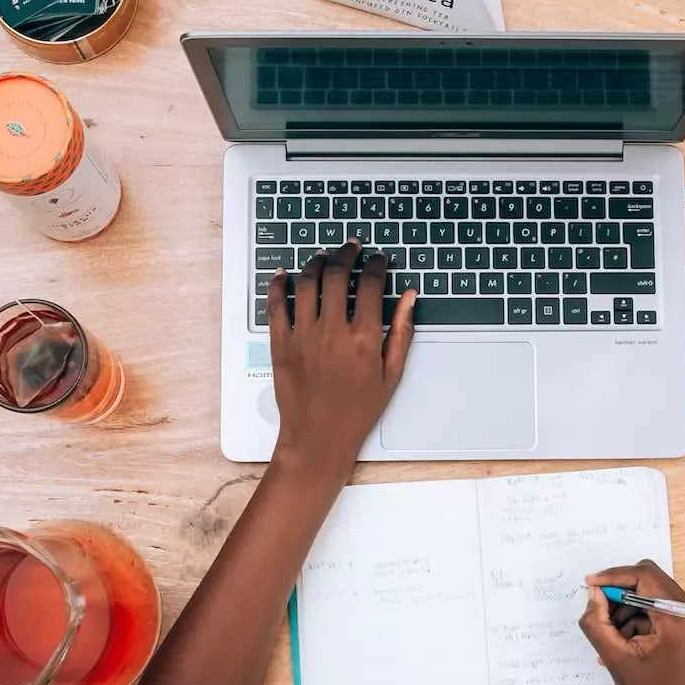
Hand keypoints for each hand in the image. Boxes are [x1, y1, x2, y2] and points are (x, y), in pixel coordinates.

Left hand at [267, 239, 415, 474]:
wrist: (319, 438)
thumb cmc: (358, 411)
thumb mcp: (391, 375)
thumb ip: (402, 332)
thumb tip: (409, 297)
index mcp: (364, 339)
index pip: (370, 285)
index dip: (376, 265)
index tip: (378, 259)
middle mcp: (333, 331)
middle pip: (337, 276)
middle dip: (346, 254)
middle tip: (351, 246)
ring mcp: (303, 335)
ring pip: (306, 283)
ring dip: (316, 262)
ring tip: (323, 255)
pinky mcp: (280, 343)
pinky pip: (276, 304)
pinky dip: (278, 284)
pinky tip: (284, 274)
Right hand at [579, 560, 684, 684]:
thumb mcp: (615, 659)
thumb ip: (597, 623)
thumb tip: (594, 594)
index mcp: (677, 617)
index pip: (644, 575)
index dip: (613, 576)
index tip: (590, 585)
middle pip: (649, 581)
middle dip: (620, 594)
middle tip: (599, 611)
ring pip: (651, 595)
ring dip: (627, 609)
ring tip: (612, 638)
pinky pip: (658, 610)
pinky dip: (638, 620)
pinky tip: (624, 644)